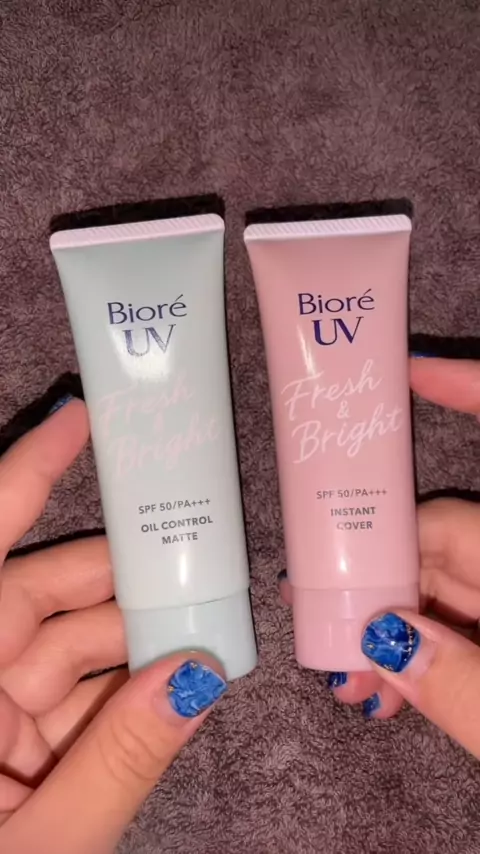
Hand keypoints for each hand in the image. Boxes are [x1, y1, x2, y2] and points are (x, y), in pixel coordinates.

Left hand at [0, 399, 226, 853]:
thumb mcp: (40, 849)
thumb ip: (119, 766)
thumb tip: (198, 679)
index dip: (28, 477)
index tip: (78, 420)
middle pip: (41, 596)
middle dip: (124, 579)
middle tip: (200, 566)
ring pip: (64, 646)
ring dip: (134, 639)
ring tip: (206, 631)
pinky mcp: (2, 747)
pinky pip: (68, 696)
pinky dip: (121, 690)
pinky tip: (171, 683)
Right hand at [280, 357, 479, 756]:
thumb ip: (465, 688)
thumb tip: (382, 640)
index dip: (465, 391)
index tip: (412, 365)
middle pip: (439, 535)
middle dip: (373, 574)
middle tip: (317, 627)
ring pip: (442, 586)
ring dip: (388, 627)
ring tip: (352, 687)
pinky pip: (459, 623)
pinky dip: (423, 656)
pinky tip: (388, 693)